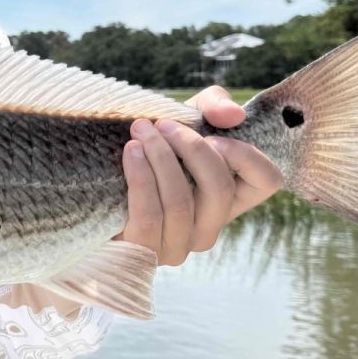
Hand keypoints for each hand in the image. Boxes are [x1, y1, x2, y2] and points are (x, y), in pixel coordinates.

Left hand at [115, 86, 282, 265]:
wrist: (90, 183)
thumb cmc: (147, 148)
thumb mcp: (183, 119)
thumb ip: (212, 106)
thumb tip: (232, 115)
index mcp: (229, 197)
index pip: (267, 182)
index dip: (246, 156)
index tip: (213, 135)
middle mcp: (209, 227)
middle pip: (219, 189)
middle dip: (190, 148)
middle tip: (163, 124)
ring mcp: (178, 245)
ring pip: (180, 203)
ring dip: (159, 158)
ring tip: (139, 131)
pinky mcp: (143, 252)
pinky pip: (149, 218)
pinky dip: (141, 178)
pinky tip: (130, 152)